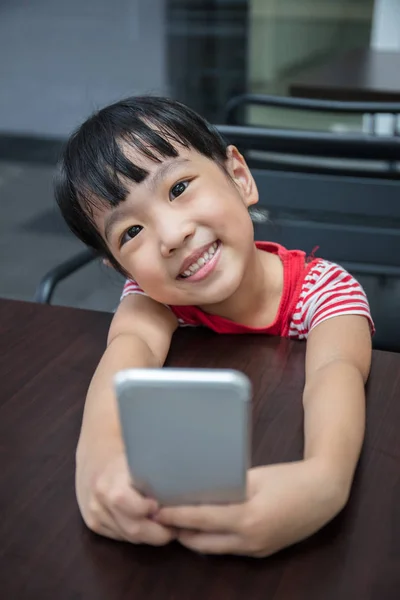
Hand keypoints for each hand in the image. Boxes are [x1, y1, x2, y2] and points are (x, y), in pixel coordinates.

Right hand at [76, 450, 175, 545]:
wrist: (95, 456)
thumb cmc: (126, 456)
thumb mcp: (140, 459)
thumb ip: (156, 477)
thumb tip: (182, 494)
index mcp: (112, 480)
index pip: (130, 505)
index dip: (151, 511)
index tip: (166, 508)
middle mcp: (100, 499)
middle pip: (133, 529)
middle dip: (158, 533)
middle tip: (175, 527)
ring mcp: (94, 514)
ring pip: (128, 537)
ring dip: (148, 536)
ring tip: (164, 525)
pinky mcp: (93, 524)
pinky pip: (120, 537)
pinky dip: (135, 535)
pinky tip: (146, 524)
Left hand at [155, 460, 344, 556]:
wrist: (325, 494)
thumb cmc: (291, 478)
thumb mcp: (256, 477)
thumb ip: (227, 484)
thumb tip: (200, 486)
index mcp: (247, 518)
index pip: (201, 519)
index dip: (176, 515)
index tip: (157, 510)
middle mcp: (250, 540)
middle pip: (203, 542)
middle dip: (180, 532)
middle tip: (162, 518)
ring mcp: (257, 549)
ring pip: (216, 549)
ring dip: (196, 538)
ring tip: (179, 522)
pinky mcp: (264, 551)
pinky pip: (231, 549)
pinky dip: (215, 540)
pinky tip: (207, 526)